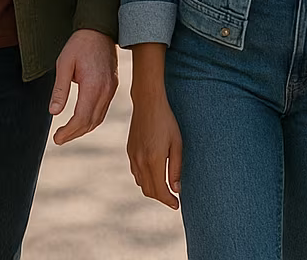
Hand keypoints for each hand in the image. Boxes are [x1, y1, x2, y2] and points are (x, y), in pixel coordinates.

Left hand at [50, 29, 118, 144]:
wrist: (100, 29)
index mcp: (93, 86)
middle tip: (59, 139)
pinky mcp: (113, 86)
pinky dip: (92, 119)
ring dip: (83, 129)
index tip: (56, 138)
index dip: (68, 132)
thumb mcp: (64, 64)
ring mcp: (112, 89)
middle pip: (91, 122)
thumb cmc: (79, 44)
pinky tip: (82, 120)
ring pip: (99, 118)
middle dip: (74, 134)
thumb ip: (60, 89)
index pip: (81, 118)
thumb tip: (53, 112)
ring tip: (68, 133)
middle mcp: (106, 90)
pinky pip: (103, 110)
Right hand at [126, 90, 182, 209]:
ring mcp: (133, 156)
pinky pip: (136, 173)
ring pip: (141, 183)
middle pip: (149, 191)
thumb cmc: (167, 121)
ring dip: (153, 189)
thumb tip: (176, 189)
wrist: (147, 103)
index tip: (177, 204)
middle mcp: (140, 161)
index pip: (160, 190)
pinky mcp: (129, 151)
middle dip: (161, 198)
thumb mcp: (177, 144)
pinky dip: (145, 179)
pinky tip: (154, 174)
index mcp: (154, 160)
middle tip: (173, 198)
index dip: (169, 200)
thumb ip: (176, 168)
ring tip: (165, 188)